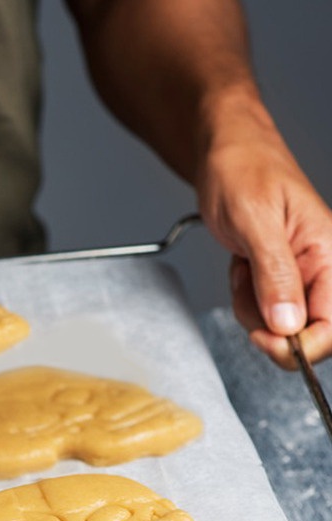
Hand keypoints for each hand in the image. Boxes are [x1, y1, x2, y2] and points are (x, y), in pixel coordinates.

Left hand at [196, 101, 331, 367]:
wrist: (224, 152)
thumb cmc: (242, 170)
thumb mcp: (254, 221)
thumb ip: (274, 275)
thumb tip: (288, 324)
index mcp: (330, 253)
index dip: (297, 344)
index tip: (265, 337)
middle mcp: (323, 267)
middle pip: (305, 332)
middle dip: (268, 322)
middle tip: (248, 288)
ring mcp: (301, 274)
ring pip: (279, 325)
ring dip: (250, 305)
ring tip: (244, 265)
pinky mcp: (280, 277)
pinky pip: (263, 309)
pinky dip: (244, 296)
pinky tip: (242, 266)